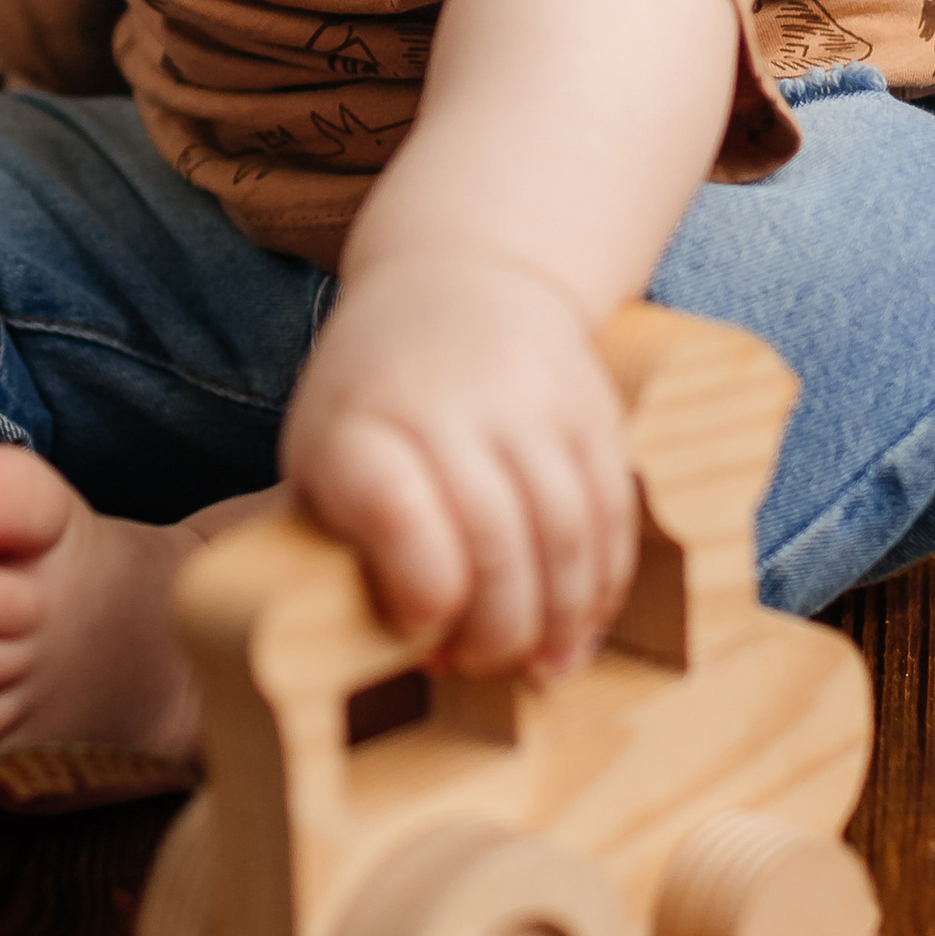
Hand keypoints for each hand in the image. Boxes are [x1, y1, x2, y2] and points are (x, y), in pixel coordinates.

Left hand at [278, 253, 637, 673]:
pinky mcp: (594, 407)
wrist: (461, 272)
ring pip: (567, 533)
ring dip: (559, 619)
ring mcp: (531, 399)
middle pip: (493, 540)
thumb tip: (393, 643)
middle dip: (494, 630)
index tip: (419, 627)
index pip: (395, 513)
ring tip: (538, 663)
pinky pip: (613, 511)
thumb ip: (344, 537)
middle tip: (479, 663)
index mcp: (362, 420)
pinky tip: (580, 622)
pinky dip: (604, 582)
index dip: (418, 591)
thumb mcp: (321, 448)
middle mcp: (449, 401)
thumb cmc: (375, 390)